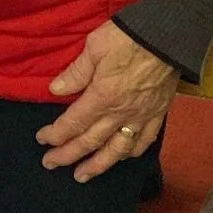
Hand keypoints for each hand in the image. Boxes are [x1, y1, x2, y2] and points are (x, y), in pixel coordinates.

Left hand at [38, 20, 180, 183]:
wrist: (169, 35)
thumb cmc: (129, 36)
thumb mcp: (95, 46)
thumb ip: (76, 72)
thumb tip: (55, 89)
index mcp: (102, 96)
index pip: (73, 123)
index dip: (55, 134)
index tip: (42, 140)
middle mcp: (121, 113)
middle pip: (90, 141)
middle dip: (68, 155)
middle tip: (50, 163)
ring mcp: (141, 116)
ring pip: (116, 149)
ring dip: (97, 165)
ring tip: (82, 176)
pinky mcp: (158, 113)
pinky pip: (144, 141)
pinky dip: (131, 153)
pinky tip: (122, 157)